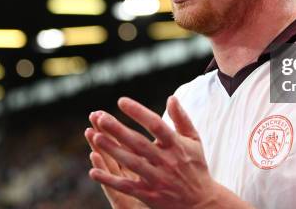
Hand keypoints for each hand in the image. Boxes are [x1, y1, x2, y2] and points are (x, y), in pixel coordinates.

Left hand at [88, 96, 252, 208]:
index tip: (121, 101)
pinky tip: (93, 172)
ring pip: (131, 163)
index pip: (156, 125)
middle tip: (100, 117)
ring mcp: (158, 179)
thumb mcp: (194, 140)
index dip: (138, 112)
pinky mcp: (150, 195)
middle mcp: (167, 161)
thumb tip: (171, 98)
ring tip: (95, 136)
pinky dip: (110, 180)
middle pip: (139, 143)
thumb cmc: (196, 166)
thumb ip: (182, 119)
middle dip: (118, 130)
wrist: (202, 202)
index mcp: (177, 145)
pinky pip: (127, 186)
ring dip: (112, 150)